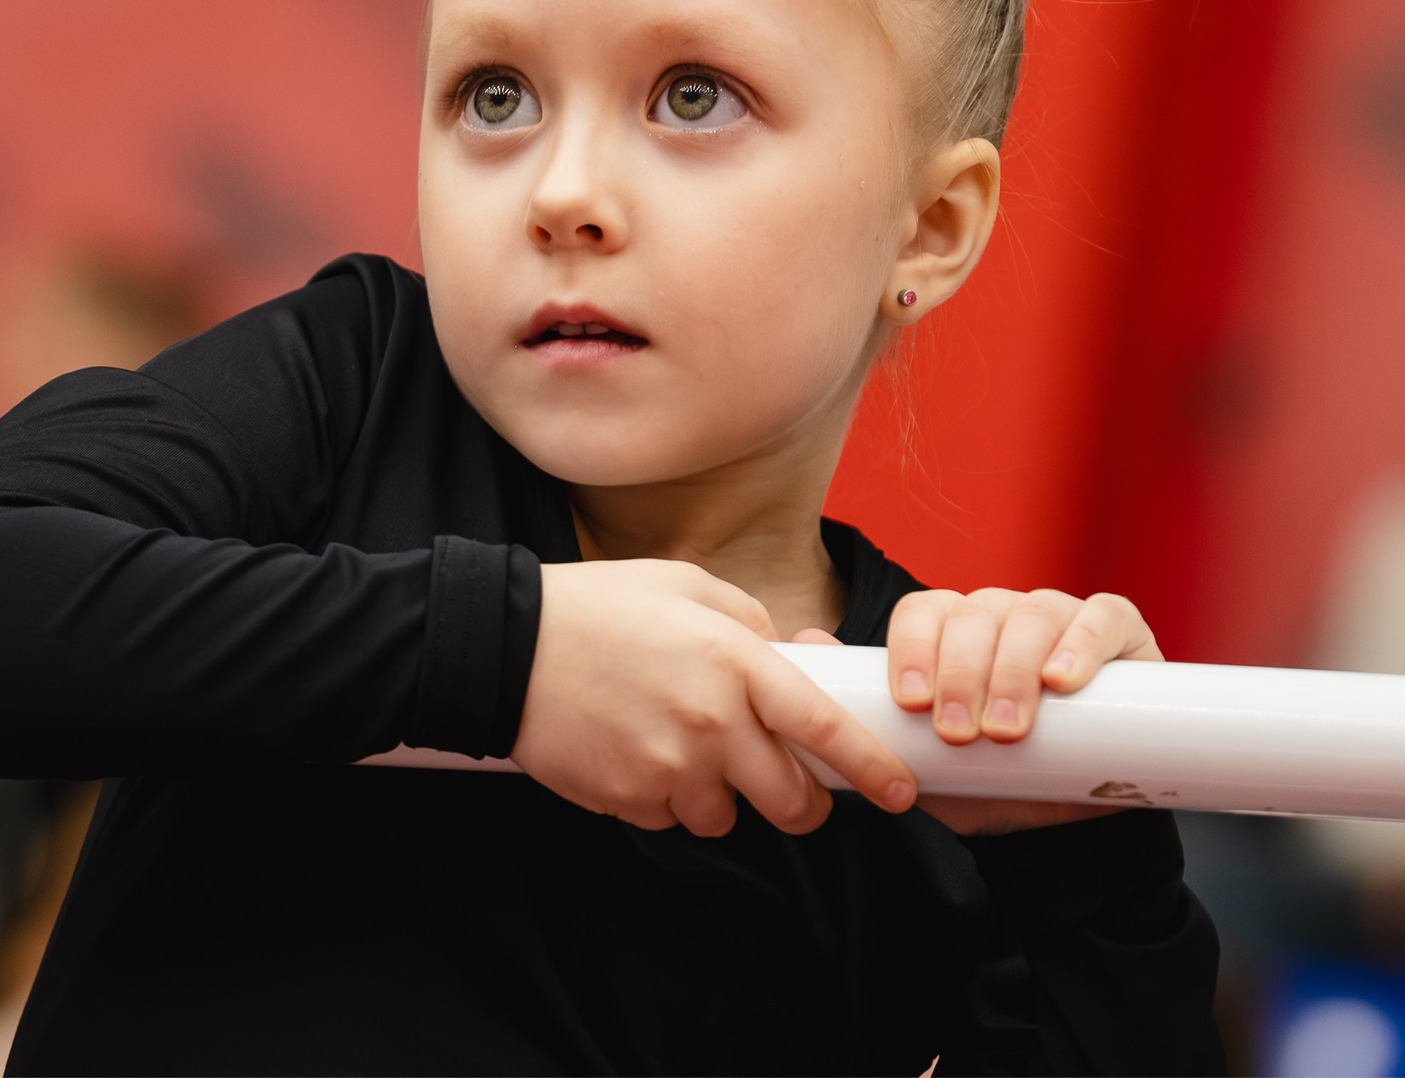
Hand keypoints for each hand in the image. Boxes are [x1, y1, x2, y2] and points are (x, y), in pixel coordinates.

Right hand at [512, 560, 916, 838]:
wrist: (504, 647)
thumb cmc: (598, 607)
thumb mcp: (685, 586)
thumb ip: (749, 621)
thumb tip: (790, 658)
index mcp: (735, 662)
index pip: (824, 728)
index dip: (872, 766)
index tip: (901, 790)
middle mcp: (712, 723)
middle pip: (790, 800)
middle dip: (803, 805)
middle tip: (796, 793)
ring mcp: (669, 768)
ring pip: (729, 818)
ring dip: (723, 798)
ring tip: (689, 754)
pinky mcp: (629, 800)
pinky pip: (671, 819)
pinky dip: (668, 799)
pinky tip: (641, 756)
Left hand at [882, 587, 1161, 836]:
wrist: (1069, 819)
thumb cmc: (999, 781)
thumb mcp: (937, 768)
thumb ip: (886, 733)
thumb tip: (822, 672)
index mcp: (955, 630)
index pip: (923, 612)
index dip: (912, 649)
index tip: (911, 704)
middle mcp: (1006, 613)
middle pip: (976, 615)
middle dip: (961, 675)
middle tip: (959, 734)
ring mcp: (1063, 616)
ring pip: (1033, 615)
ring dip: (1013, 671)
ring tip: (1006, 728)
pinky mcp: (1120, 632)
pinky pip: (1103, 618)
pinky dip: (1081, 642)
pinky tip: (1063, 679)